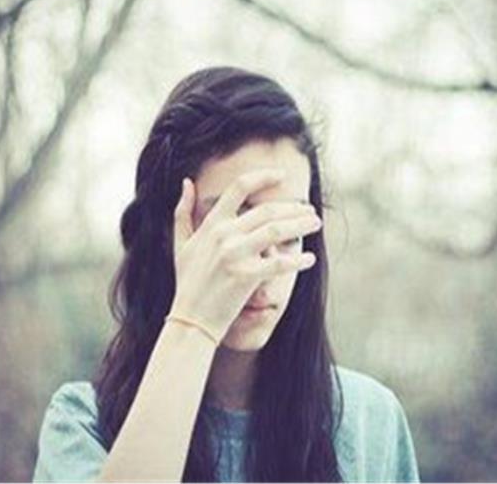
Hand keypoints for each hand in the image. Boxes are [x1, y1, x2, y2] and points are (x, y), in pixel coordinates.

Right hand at [170, 168, 321, 341]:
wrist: (191, 320)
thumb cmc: (188, 282)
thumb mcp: (180, 244)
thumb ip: (182, 212)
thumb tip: (187, 182)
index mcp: (211, 224)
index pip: (239, 188)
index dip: (263, 177)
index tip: (282, 175)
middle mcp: (224, 235)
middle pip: (267, 211)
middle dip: (294, 208)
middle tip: (310, 212)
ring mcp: (235, 255)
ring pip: (277, 231)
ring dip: (301, 226)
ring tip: (316, 225)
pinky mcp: (246, 277)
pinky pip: (279, 264)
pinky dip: (297, 260)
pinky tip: (309, 259)